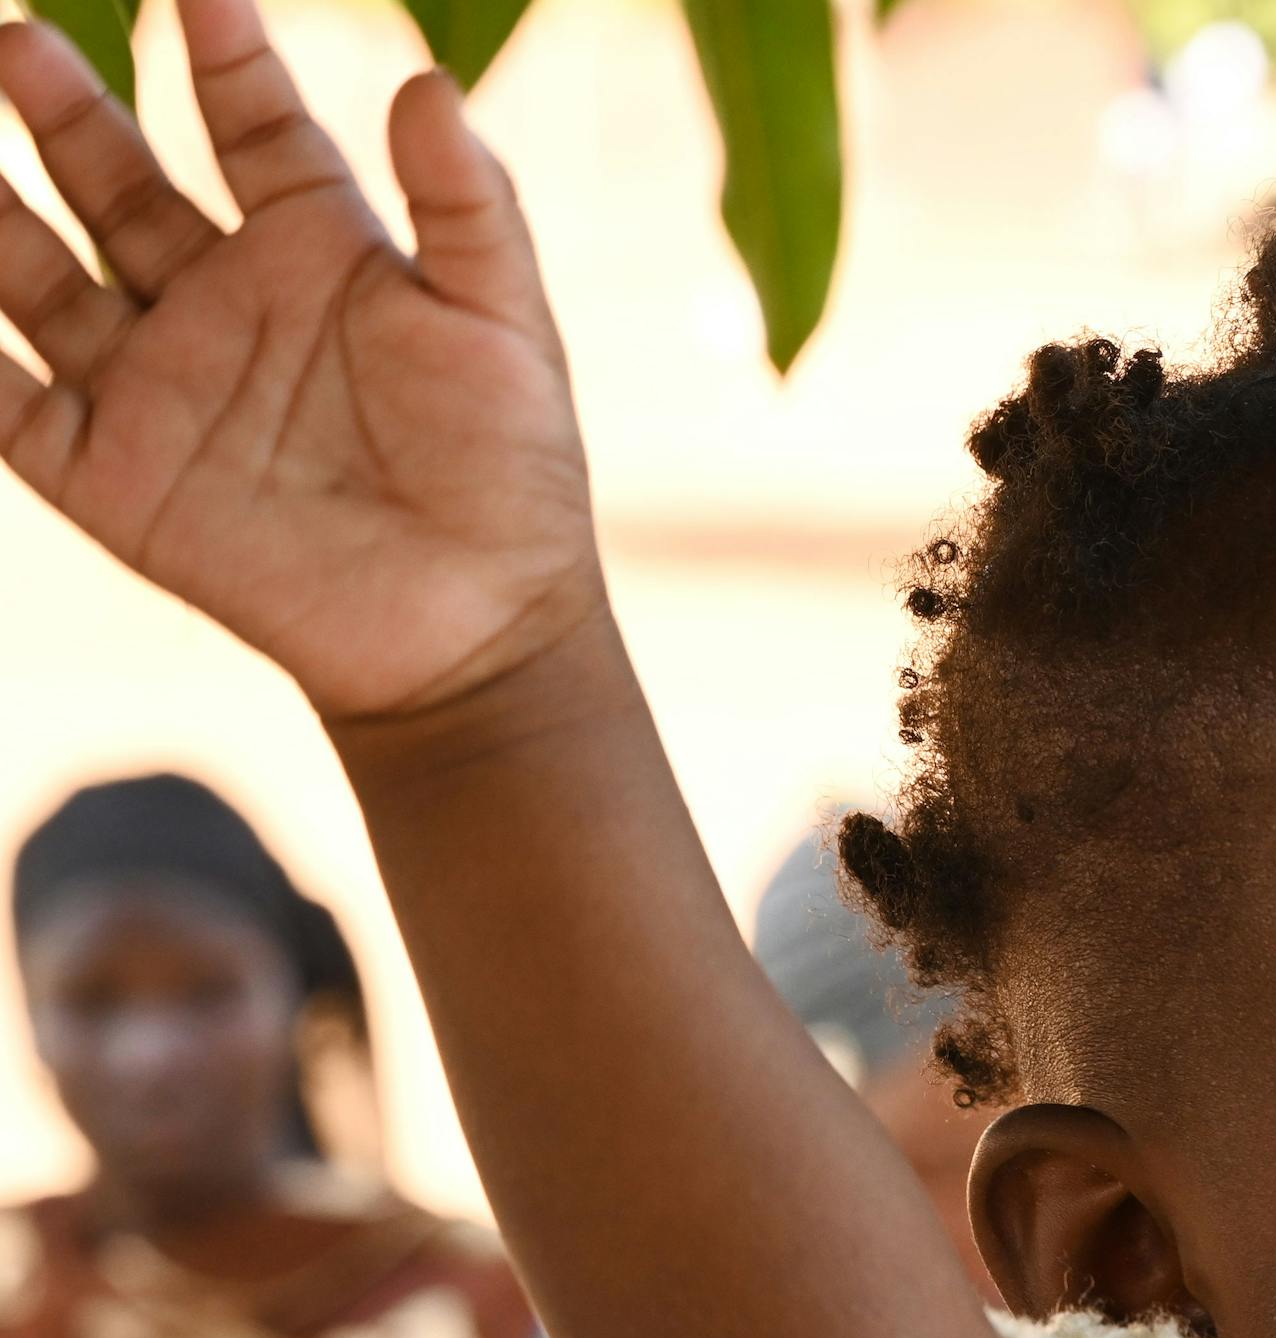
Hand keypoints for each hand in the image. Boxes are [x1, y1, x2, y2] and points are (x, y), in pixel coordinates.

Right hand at [0, 0, 598, 717]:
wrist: (476, 626)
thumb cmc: (509, 471)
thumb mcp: (503, 325)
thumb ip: (466, 205)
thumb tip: (426, 82)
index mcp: (316, 251)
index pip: (251, 125)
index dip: (219, 50)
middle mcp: (221, 301)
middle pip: (117, 178)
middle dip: (65, 105)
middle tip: (15, 34)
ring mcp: (155, 383)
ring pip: (34, 269)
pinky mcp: (107, 472)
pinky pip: (1, 397)